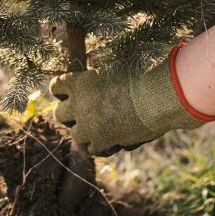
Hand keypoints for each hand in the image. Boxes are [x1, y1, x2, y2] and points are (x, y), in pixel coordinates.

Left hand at [49, 52, 211, 155]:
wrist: (158, 98)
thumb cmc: (142, 75)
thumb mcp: (115, 66)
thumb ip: (98, 74)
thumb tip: (94, 74)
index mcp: (79, 82)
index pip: (55, 87)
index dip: (62, 90)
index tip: (69, 92)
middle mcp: (78, 105)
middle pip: (59, 114)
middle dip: (70, 113)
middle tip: (83, 112)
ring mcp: (88, 126)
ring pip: (75, 134)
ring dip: (85, 131)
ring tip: (99, 126)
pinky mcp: (102, 142)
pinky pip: (92, 149)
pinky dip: (100, 145)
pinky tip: (110, 138)